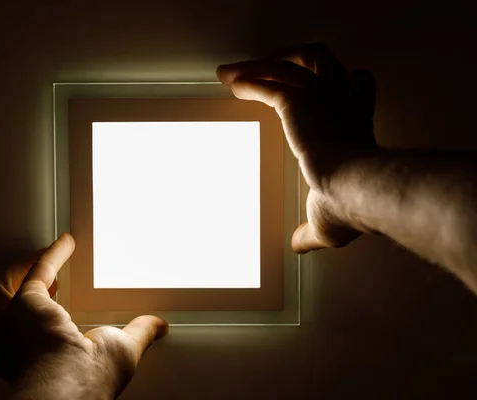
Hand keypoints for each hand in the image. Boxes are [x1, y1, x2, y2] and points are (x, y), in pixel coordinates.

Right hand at [0, 233, 167, 398]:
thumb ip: (139, 333)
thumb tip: (159, 326)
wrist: (72, 382)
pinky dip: (52, 255)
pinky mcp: (27, 300)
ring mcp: (14, 321)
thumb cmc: (88, 380)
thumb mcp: (121, 352)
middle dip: (8, 292)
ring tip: (44, 255)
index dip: (28, 319)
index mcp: (29, 360)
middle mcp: (13, 342)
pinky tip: (67, 243)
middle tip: (30, 275)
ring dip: (20, 270)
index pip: (18, 336)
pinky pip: (38, 269)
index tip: (48, 303)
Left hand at [217, 43, 377, 252]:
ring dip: (259, 64)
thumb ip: (310, 231)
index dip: (341, 79)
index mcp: (355, 122)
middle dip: (294, 56)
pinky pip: (267, 83)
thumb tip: (298, 246)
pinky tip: (230, 83)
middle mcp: (340, 101)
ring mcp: (319, 98)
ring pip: (290, 63)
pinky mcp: (296, 103)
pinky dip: (247, 80)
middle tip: (272, 62)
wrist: (354, 191)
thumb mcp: (327, 220)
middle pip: (321, 59)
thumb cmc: (351, 206)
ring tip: (235, 71)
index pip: (356, 83)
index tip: (320, 85)